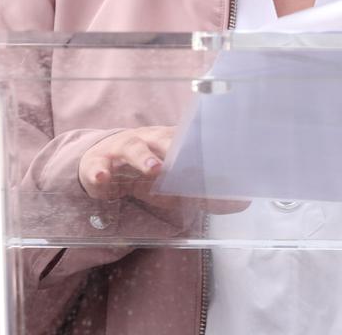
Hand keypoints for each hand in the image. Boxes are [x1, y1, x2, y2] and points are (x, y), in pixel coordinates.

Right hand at [76, 126, 248, 217]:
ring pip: (133, 147)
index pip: (189, 139)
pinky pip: (98, 165)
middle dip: (175, 149)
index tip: (218, 152)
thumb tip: (244, 202)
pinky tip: (102, 180)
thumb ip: (207, 195)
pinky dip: (100, 172)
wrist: (104, 163)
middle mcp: (148, 140)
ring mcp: (122, 148)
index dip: (201, 145)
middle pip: (163, 139)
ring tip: (153, 170)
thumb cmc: (148, 174)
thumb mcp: (177, 186)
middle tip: (187, 162)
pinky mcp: (98, 162)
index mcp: (171, 142)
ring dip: (144, 158)